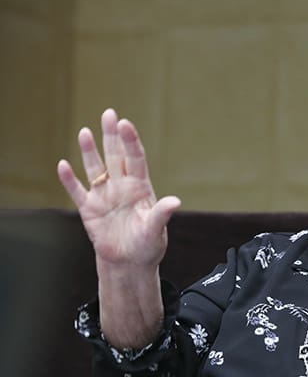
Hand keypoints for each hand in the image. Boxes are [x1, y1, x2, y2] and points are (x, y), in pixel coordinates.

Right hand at [57, 108, 180, 347]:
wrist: (130, 262)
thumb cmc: (148, 245)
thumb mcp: (156, 230)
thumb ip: (162, 214)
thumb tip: (175, 201)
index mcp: (140, 188)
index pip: (135, 159)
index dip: (131, 142)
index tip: (126, 124)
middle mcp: (122, 187)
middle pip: (116, 156)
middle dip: (112, 135)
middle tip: (109, 113)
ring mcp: (104, 196)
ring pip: (96, 168)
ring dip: (89, 152)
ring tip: (85, 131)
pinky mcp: (89, 209)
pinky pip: (78, 191)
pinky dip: (70, 180)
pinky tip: (63, 164)